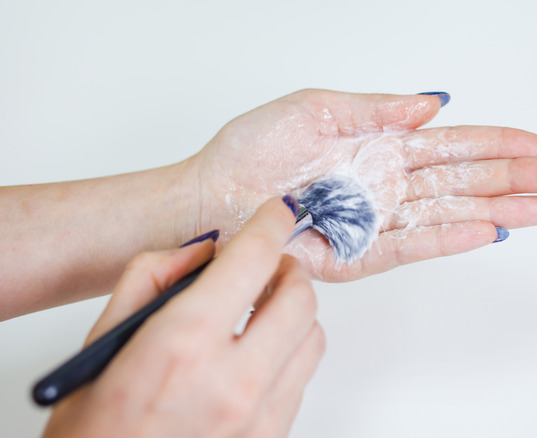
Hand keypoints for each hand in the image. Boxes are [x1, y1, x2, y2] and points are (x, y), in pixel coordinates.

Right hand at [44, 198, 324, 437]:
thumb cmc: (95, 429)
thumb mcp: (104, 341)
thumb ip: (152, 278)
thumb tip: (204, 250)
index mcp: (183, 345)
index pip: (252, 260)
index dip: (270, 224)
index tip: (277, 211)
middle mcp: (232, 381)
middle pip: (300, 297)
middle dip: (286, 270)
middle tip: (265, 267)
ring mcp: (260, 415)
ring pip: (312, 337)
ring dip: (293, 313)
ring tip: (261, 312)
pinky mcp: (273, 437)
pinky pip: (303, 378)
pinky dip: (288, 353)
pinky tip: (256, 355)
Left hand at [187, 89, 536, 280]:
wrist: (214, 196)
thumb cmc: (254, 150)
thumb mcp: (317, 108)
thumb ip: (379, 109)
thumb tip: (435, 101)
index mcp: (383, 144)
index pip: (458, 143)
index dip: (504, 142)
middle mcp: (390, 183)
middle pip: (469, 178)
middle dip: (521, 176)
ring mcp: (379, 219)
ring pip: (454, 212)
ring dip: (503, 208)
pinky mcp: (360, 252)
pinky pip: (415, 244)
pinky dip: (453, 236)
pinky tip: (491, 229)